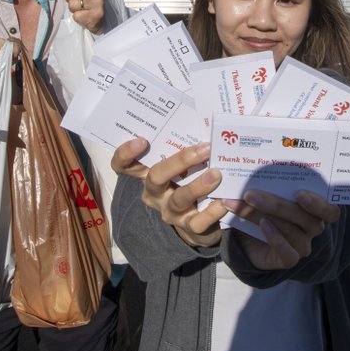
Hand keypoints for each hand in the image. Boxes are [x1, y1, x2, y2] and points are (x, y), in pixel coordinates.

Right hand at [112, 138, 226, 246]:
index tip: (142, 140)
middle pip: (155, 177)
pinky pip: (198, 221)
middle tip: (204, 149)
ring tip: (217, 174)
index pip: (125, 166)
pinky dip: (213, 210)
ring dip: (198, 185)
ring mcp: (171, 212)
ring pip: (179, 199)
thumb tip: (205, 122)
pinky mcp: (189, 227)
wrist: (200, 224)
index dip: (126, 154)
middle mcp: (155, 194)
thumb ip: (186, 150)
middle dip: (179, 161)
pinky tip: (224, 201)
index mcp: (149, 175)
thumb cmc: (189, 184)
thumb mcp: (182, 168)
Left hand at [229, 189, 340, 270]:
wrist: (244, 235)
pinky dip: (275, 238)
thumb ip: (264, 179)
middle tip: (251, 194)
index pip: (331, 210)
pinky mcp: (289, 259)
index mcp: (314, 208)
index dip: (320, 204)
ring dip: (264, 216)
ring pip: (291, 231)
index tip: (300, 193)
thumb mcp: (262, 190)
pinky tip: (262, 225)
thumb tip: (247, 165)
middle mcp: (312, 228)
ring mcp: (302, 245)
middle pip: (306, 219)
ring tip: (245, 205)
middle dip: (277, 205)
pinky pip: (288, 253)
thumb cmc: (258, 206)